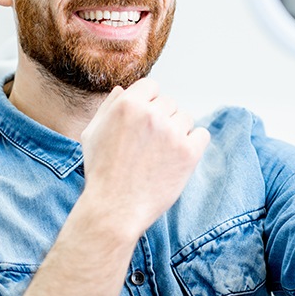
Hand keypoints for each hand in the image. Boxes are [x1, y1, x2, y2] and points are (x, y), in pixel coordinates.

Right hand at [80, 78, 209, 235]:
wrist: (115, 209)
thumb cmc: (101, 172)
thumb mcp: (92, 133)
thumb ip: (108, 107)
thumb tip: (123, 90)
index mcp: (128, 105)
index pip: (151, 86)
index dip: (148, 102)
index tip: (145, 121)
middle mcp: (151, 114)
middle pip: (169, 102)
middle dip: (162, 118)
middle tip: (150, 143)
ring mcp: (172, 133)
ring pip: (186, 118)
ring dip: (177, 131)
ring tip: (161, 153)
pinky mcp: (189, 152)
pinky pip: (202, 135)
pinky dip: (194, 144)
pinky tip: (179, 157)